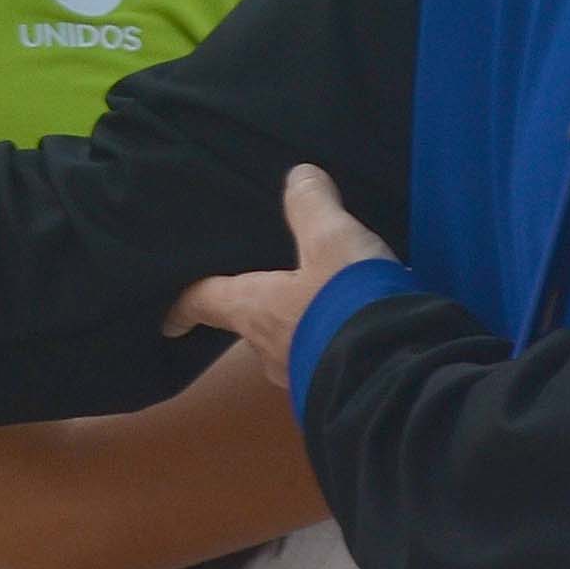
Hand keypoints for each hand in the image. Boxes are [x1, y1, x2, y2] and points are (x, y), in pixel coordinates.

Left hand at [165, 165, 394, 391]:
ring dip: (304, 328)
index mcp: (254, 310)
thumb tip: (300, 175)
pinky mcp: (338, 393)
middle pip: (250, 324)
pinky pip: (327, 364)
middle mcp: (269, 350)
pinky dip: (335, 347)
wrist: (402, 380)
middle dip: (259, 308)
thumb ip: (313, 207)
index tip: (167, 316)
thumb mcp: (334, 242)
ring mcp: (302, 378)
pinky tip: (362, 334)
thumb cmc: (350, 305)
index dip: (183, 304)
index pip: (203, 302)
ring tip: (326, 307)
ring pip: (291, 347)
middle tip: (269, 289)